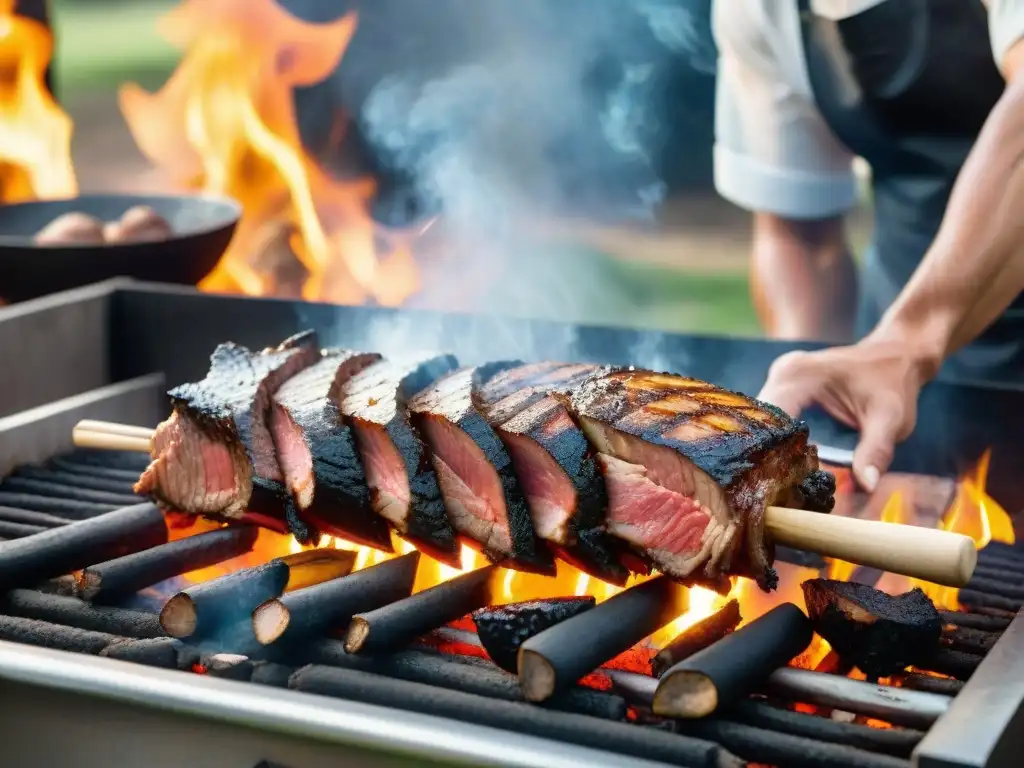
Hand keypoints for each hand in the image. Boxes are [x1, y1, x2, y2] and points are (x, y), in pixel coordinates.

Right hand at [757, 338, 935, 491]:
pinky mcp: (783, 387)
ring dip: (770, 450)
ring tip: (782, 483)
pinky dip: (777, 441)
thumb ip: (875, 451)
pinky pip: (771, 418)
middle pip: (760, 423)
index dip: (774, 454)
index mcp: (799, 376)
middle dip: (768, 456)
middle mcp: (782, 373)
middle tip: (780, 492)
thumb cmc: (893, 383)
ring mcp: (779, 378)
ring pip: (761, 422)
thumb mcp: (890, 419)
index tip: (784, 487)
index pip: (770, 421)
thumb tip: (867, 486)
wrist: (896, 356)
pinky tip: (787, 465)